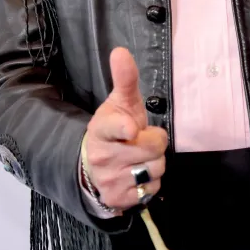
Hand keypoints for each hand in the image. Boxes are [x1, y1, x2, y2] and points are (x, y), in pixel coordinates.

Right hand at [83, 47, 168, 209]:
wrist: (93, 165)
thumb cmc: (114, 129)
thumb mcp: (119, 103)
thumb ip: (124, 78)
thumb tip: (120, 50)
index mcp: (102, 128)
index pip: (114, 127)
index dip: (126, 128)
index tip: (132, 129)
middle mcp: (103, 155)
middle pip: (152, 148)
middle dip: (154, 142)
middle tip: (142, 139)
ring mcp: (110, 179)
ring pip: (156, 168)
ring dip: (154, 163)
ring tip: (140, 157)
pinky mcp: (119, 198)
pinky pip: (152, 188)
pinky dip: (151, 182)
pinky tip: (138, 174)